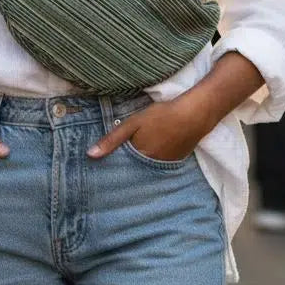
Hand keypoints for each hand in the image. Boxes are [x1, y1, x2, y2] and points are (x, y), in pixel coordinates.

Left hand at [86, 99, 206, 161]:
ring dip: (139, 165)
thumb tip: (90, 155)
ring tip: (130, 161)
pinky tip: (152, 152)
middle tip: (113, 168)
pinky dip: (153, 161)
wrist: (194, 115)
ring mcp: (165, 165)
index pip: (121, 168)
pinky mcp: (175, 161)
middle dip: (124, 169)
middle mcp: (152, 167)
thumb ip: (112, 139)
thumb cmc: (161, 116)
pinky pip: (159, 165)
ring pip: (147, 168)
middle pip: (133, 170)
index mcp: (139, 158)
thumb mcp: (133, 123)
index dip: (112, 167)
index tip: (100, 170)